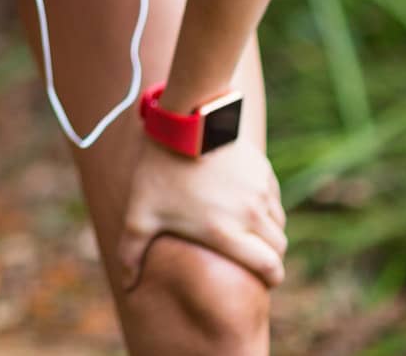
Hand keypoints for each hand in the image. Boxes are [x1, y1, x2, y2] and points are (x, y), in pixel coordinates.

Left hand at [116, 138, 287, 289]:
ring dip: (267, 230)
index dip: (270, 278)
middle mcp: (252, 215)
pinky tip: (243, 201)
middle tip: (253, 256)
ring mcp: (260, 191)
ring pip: (278, 222)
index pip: (269, 268)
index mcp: (227, 233)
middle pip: (278, 248)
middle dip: (269, 256)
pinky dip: (265, 205)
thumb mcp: (139, 212)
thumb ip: (132, 251)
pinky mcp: (263, 170)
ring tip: (246, 230)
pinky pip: (273, 197)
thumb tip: (127, 285)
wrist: (182, 121)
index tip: (263, 279)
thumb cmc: (159, 170)